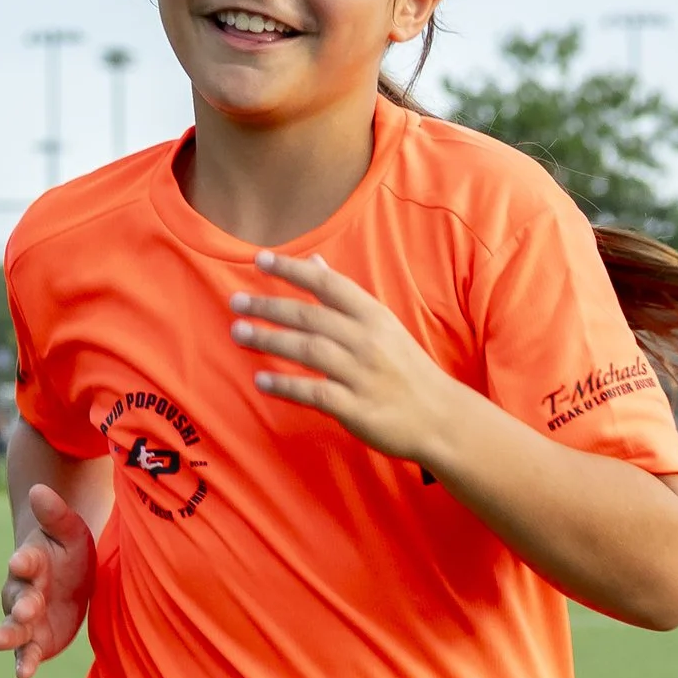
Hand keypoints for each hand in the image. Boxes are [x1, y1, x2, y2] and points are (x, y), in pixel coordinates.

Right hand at [0, 484, 95, 677]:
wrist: (68, 574)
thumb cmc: (67, 549)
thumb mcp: (69, 529)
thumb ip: (55, 512)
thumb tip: (39, 488)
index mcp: (32, 561)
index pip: (26, 560)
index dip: (24, 560)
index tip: (21, 560)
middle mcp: (23, 590)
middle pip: (17, 598)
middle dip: (20, 604)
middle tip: (23, 610)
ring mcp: (26, 618)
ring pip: (13, 628)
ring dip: (7, 636)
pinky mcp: (35, 640)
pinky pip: (27, 653)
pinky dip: (24, 663)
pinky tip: (22, 675)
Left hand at [228, 252, 459, 466]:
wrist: (440, 418)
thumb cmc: (405, 369)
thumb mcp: (382, 326)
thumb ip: (345, 298)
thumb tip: (314, 263)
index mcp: (375, 317)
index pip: (329, 285)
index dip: (293, 270)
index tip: (261, 260)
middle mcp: (368, 341)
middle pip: (310, 316)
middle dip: (269, 306)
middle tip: (236, 301)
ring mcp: (362, 375)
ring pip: (308, 350)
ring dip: (270, 340)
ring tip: (239, 332)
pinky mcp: (357, 408)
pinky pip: (314, 393)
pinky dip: (286, 386)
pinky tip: (261, 380)